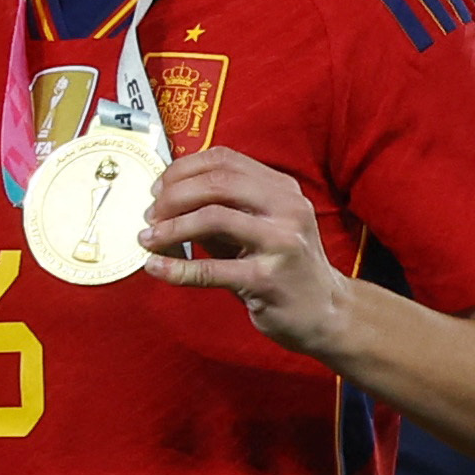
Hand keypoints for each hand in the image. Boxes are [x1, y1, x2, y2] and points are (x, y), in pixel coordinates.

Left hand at [140, 147, 348, 355]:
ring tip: (148, 238)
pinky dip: (176, 268)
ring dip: (171, 227)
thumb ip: (222, 210)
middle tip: (150, 214)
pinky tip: (155, 267)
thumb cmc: (285, 269)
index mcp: (282, 189)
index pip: (224, 160)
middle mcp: (286, 209)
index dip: (183, 169)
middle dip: (173, 196)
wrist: (326, 313)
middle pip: (217, 183)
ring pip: (212, 218)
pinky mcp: (267, 280)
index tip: (158, 187)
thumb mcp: (260, 229)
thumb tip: (167, 201)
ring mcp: (280, 243)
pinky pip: (211, 269)